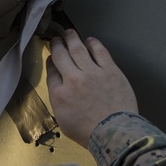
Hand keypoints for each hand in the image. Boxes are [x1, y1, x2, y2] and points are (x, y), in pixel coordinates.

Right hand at [46, 29, 137, 146]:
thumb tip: (58, 87)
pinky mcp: (110, 70)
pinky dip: (93, 44)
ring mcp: (92, 73)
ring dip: (72, 39)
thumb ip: (59, 101)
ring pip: (78, 49)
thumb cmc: (89, 133)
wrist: (114, 133)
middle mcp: (73, 79)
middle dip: (57, 45)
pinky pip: (99, 52)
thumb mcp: (63, 120)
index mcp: (59, 94)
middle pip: (62, 56)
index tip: (52, 57)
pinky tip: (90, 40)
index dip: (51, 61)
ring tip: (69, 32)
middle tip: (57, 39)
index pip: (52, 71)